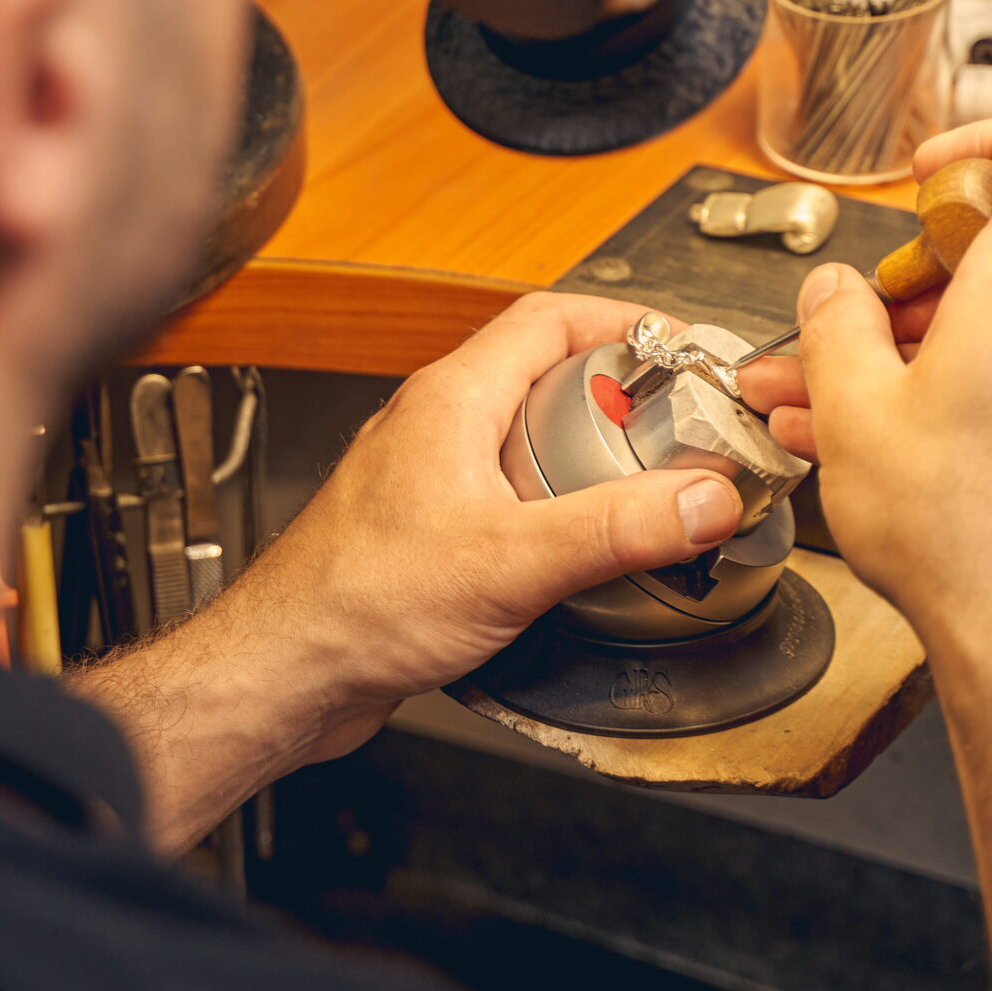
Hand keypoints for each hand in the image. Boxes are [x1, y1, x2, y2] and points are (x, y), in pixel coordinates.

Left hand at [217, 292, 811, 760]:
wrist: (287, 671)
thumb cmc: (355, 603)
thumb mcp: (511, 561)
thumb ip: (616, 527)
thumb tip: (704, 497)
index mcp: (451, 399)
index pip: (550, 319)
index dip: (627, 323)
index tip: (687, 350)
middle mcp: (435, 426)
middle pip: (546, 375)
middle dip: (622, 397)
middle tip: (680, 433)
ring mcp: (428, 476)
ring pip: (525, 438)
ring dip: (589, 457)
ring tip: (645, 492)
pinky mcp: (426, 529)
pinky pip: (505, 495)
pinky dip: (554, 508)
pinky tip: (580, 551)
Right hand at [797, 120, 991, 654]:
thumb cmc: (959, 530)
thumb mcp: (854, 408)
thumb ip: (835, 327)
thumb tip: (831, 291)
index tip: (932, 163)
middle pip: (988, 257)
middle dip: (893, 284)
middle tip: (830, 324)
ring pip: (976, 332)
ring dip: (889, 352)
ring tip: (804, 396)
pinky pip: (991, 385)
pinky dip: (925, 394)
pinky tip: (850, 440)